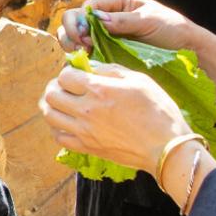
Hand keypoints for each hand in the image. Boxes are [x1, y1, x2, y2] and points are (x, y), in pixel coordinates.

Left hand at [40, 63, 194, 175]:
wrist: (166, 148)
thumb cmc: (158, 111)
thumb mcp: (139, 80)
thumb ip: (110, 70)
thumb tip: (90, 67)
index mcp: (99, 90)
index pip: (65, 76)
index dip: (69, 72)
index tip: (77, 75)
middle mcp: (86, 110)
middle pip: (51, 95)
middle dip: (56, 86)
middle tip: (66, 87)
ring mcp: (84, 131)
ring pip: (49, 115)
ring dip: (53, 106)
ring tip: (64, 103)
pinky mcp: (87, 148)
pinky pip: (58, 137)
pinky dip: (58, 127)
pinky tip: (68, 123)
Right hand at [56, 0, 205, 57]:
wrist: (187, 48)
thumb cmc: (171, 28)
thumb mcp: (148, 21)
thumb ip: (122, 20)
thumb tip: (95, 18)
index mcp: (116, 2)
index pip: (86, 7)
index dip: (80, 21)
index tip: (85, 37)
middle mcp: (107, 16)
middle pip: (75, 19)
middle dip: (71, 32)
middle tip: (80, 47)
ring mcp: (106, 34)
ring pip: (76, 35)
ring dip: (72, 44)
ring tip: (81, 55)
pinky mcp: (108, 50)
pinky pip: (87, 50)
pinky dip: (81, 56)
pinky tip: (86, 63)